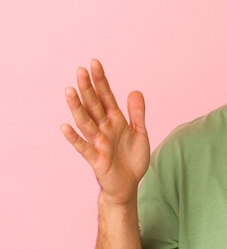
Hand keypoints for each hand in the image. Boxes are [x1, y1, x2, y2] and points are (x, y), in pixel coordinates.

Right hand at [61, 59, 149, 204]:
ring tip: (69, 90)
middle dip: (88, 88)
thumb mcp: (140, 133)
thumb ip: (137, 113)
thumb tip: (135, 90)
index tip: (94, 63)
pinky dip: (74, 138)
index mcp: (115, 121)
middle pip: (93, 105)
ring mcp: (98, 143)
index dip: (101, 81)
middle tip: (80, 70)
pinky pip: (83, 147)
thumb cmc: (131, 159)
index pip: (106, 97)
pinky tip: (65, 127)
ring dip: (77, 107)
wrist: (129, 185)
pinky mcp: (96, 159)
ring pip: (86, 122)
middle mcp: (104, 129)